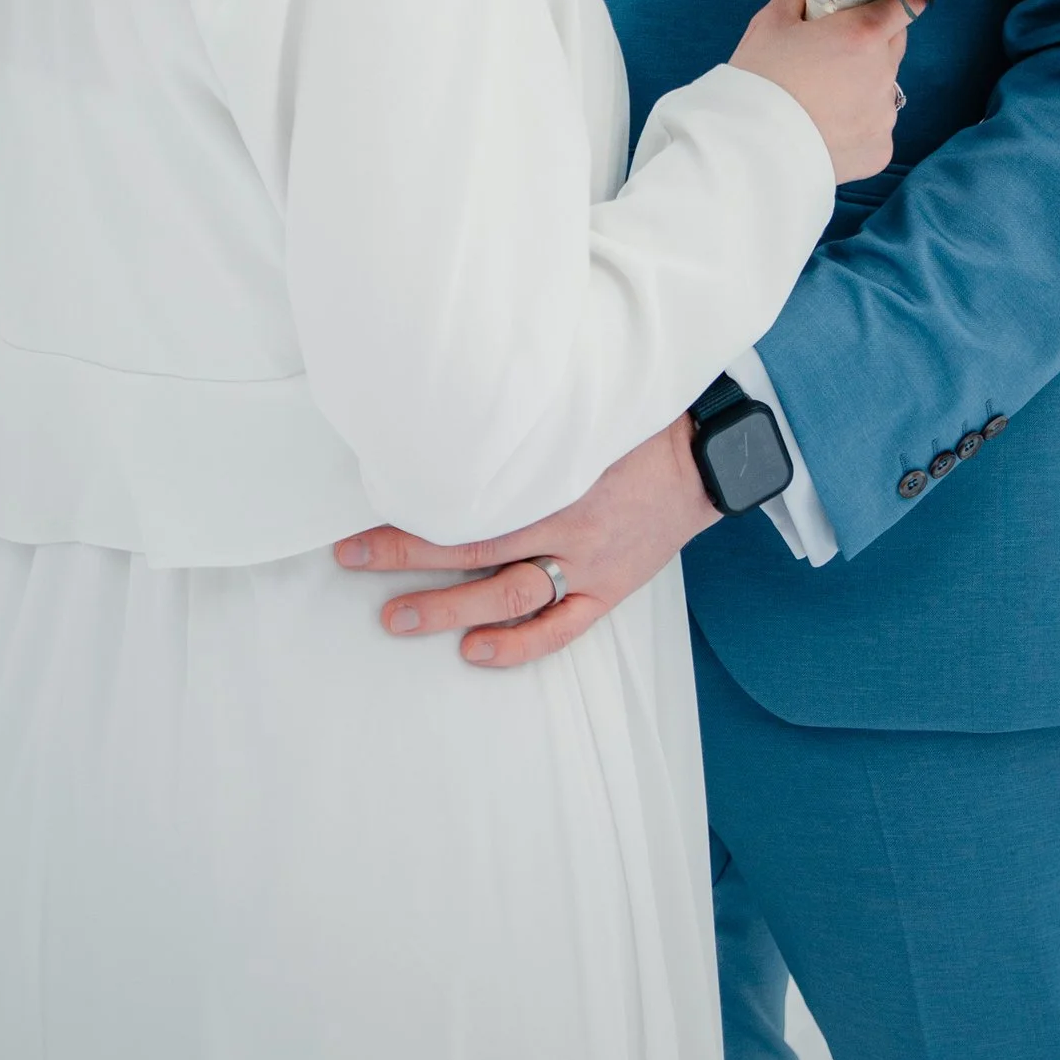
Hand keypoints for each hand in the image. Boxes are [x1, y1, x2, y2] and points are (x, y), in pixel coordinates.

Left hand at [333, 414, 715, 667]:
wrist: (705, 457)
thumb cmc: (636, 424)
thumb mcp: (578, 407)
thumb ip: (524, 423)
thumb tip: (456, 414)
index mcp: (554, 471)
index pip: (468, 496)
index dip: (413, 506)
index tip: (365, 507)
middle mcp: (566, 521)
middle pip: (473, 545)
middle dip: (407, 554)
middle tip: (354, 558)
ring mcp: (588, 561)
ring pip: (508, 593)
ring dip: (448, 607)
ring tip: (396, 618)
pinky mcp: (609, 588)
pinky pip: (561, 628)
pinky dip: (517, 645)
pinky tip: (475, 651)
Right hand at [729, 0, 913, 182]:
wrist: (748, 148)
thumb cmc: (758, 79)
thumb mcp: (769, 23)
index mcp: (863, 35)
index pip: (907, 5)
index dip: (895, 0)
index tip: (880, 4)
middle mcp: (884, 74)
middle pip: (894, 46)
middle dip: (872, 42)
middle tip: (833, 52)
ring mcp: (885, 116)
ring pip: (884, 89)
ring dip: (863, 86)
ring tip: (822, 99)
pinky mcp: (880, 149)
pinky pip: (875, 128)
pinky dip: (857, 125)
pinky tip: (825, 128)